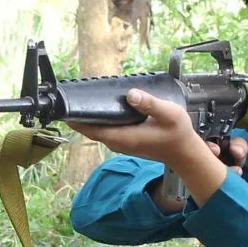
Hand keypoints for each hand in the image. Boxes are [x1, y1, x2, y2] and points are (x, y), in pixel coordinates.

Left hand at [67, 90, 206, 170]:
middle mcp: (117, 142)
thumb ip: (150, 104)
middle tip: (68, 95)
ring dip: (87, 116)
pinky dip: (97, 119)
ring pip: (96, 129)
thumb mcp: (169, 114)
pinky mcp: (123, 140)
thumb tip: (131, 94)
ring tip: (79, 98)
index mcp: (123, 137)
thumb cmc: (178, 134)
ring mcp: (119, 143)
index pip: (91, 128)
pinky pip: (104, 129)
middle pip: (89, 129)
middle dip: (78, 114)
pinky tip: (98, 107)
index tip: (64, 105)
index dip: (76, 118)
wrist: (183, 152)